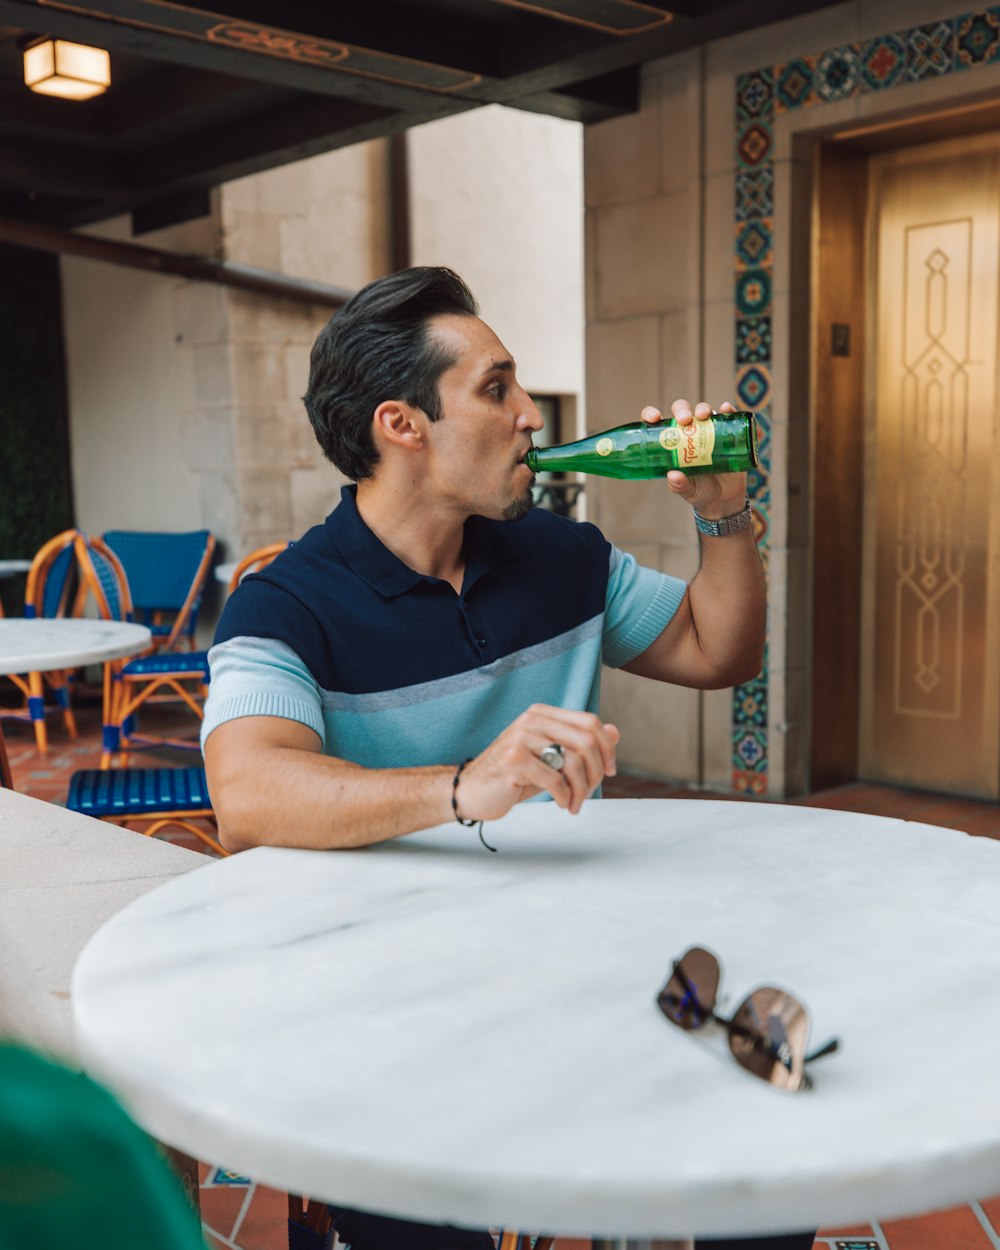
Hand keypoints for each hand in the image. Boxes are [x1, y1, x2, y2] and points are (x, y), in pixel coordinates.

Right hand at [456, 704, 619, 819]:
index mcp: (541, 714)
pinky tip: (562, 804)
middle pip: (586, 740)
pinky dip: (565, 797)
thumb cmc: (513, 777)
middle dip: (596, 771)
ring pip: (573, 761)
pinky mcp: (513, 761)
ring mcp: (521, 738)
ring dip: (581, 789)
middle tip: (590, 792)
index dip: (606, 747)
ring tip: (575, 803)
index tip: (608, 770)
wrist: (470, 792)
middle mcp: (531, 720)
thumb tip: (615, 732)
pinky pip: (555, 780)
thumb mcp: (550, 759)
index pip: (589, 722)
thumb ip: (580, 744)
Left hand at [641, 399, 747, 518]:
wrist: (724, 498)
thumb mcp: (688, 491)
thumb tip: (672, 476)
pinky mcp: (727, 433)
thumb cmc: (700, 491)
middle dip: (681, 410)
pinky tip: (727, 409)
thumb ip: (679, 485)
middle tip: (684, 420)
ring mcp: (708, 431)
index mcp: (672, 443)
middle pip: (682, 412)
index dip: (652, 414)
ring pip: (704, 411)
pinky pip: (728, 417)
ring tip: (703, 416)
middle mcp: (689, 432)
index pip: (658, 423)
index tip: (654, 418)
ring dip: (703, 408)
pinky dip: (728, 410)